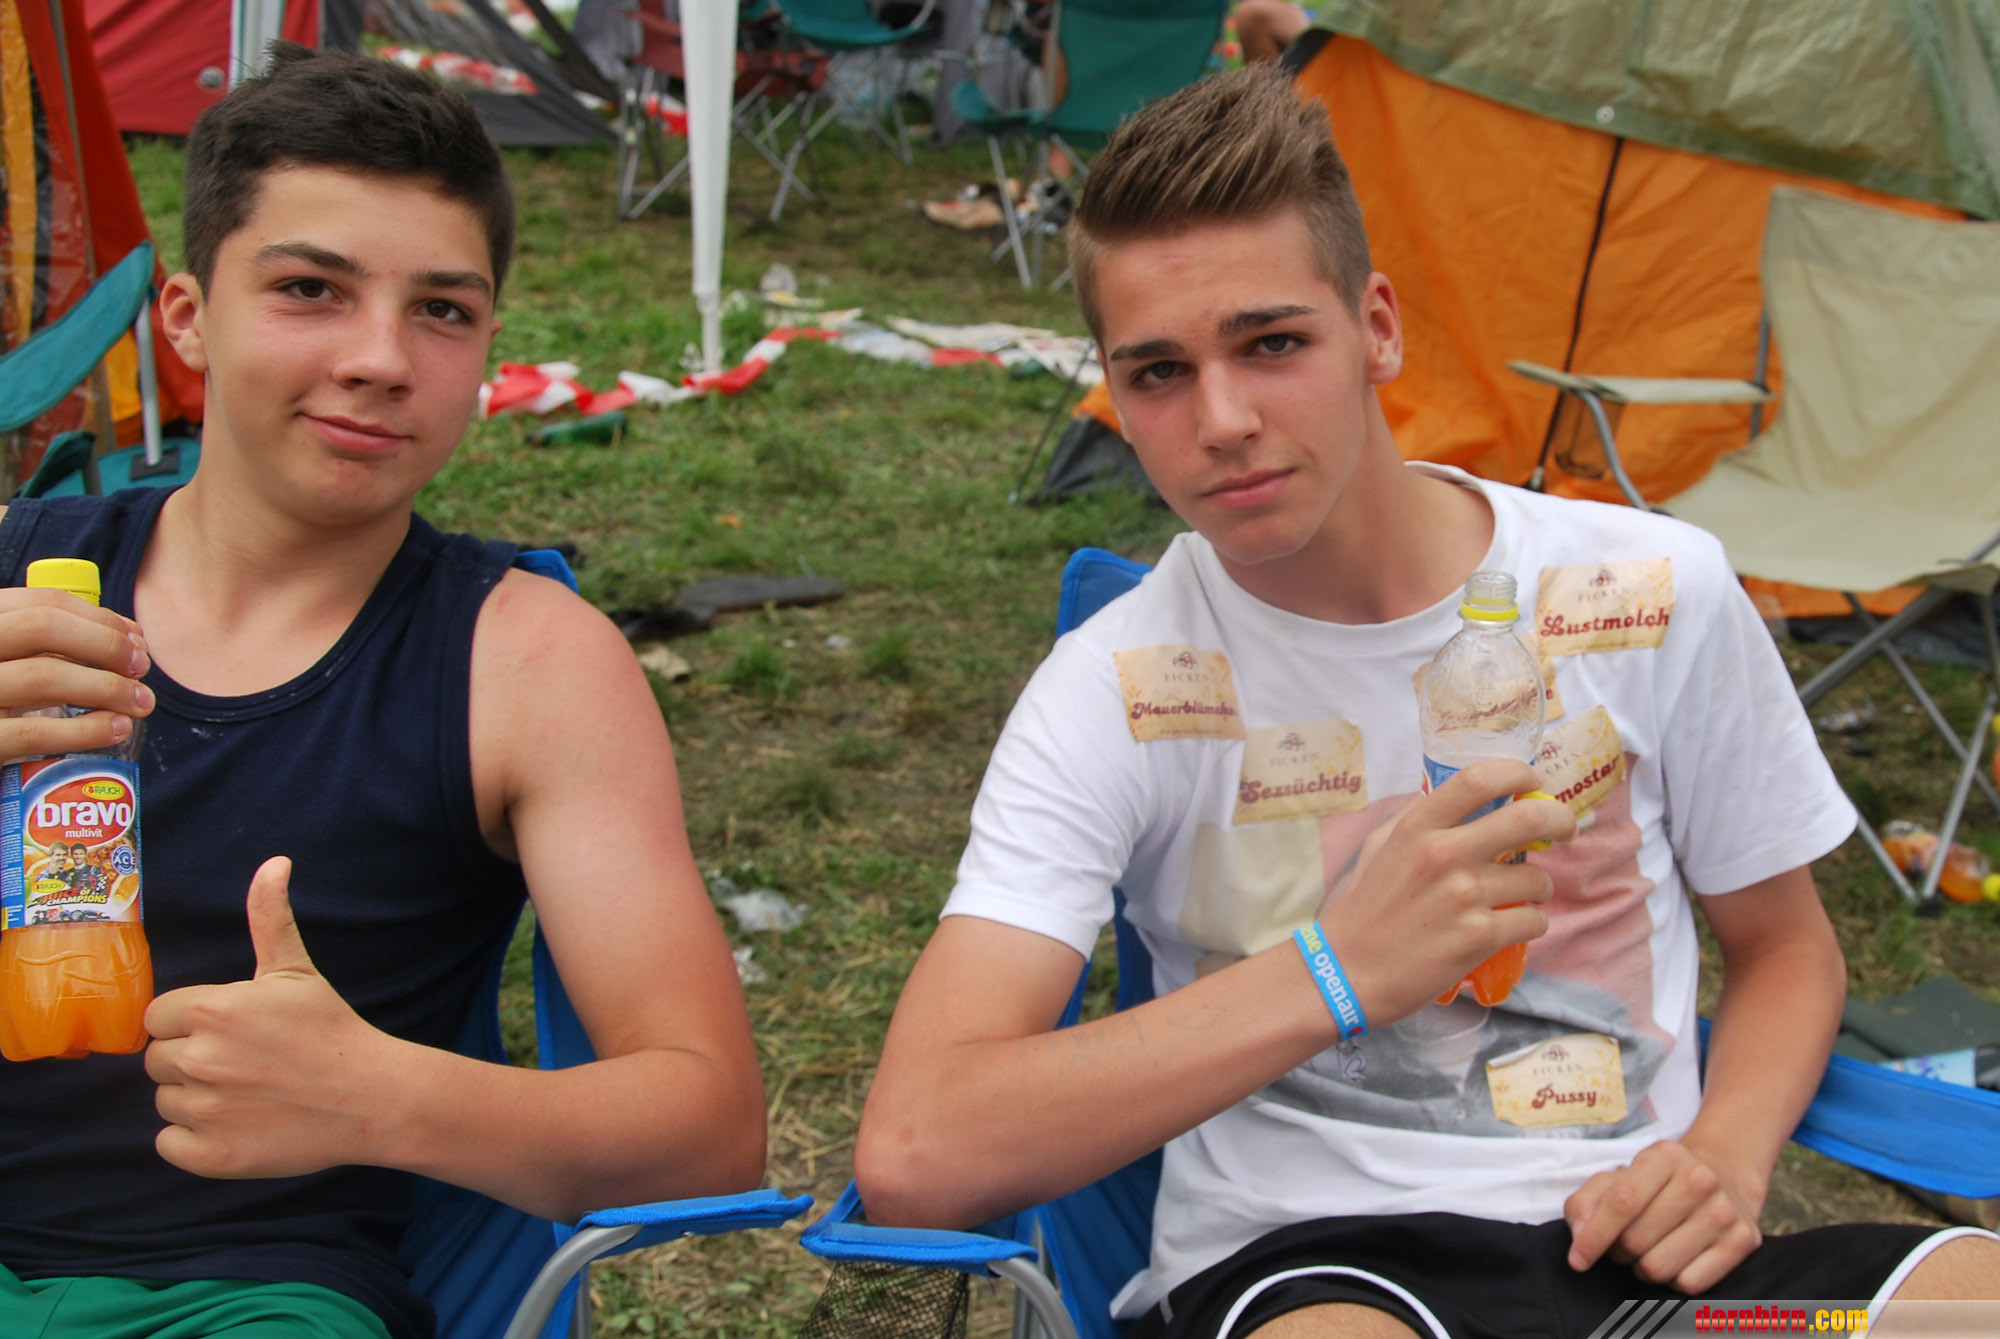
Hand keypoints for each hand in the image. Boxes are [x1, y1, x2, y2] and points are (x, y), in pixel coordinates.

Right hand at [0, 587, 151, 760]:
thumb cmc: (0, 701)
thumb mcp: (14, 663)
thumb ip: (53, 647)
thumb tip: (130, 639)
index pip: (43, 602)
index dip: (101, 619)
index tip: (137, 641)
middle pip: (43, 626)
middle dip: (105, 644)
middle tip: (141, 668)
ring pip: (42, 676)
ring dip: (106, 686)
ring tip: (140, 702)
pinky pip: (33, 733)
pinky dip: (85, 730)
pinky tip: (117, 728)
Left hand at [145, 857, 394, 1178]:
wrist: (371, 1096)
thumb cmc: (330, 1029)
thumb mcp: (296, 970)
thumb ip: (269, 917)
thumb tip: (275, 862)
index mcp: (209, 1010)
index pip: (157, 1018)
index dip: (189, 1023)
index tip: (232, 1031)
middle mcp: (198, 1059)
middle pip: (157, 1061)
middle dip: (192, 1060)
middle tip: (243, 1063)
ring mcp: (204, 1110)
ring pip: (166, 1102)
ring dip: (196, 1099)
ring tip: (246, 1093)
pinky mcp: (210, 1155)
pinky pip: (168, 1144)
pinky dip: (194, 1140)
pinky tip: (237, 1123)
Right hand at [1318, 760, 1573, 1026]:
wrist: (1345, 972)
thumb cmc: (1362, 909)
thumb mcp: (1380, 848)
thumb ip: (1420, 822)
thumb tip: (1465, 803)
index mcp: (1418, 827)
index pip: (1479, 779)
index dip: (1518, 773)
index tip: (1534, 781)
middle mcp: (1444, 854)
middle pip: (1529, 819)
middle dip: (1560, 821)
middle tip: (1564, 829)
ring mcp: (1465, 896)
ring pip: (1538, 880)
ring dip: (1539, 889)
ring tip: (1520, 898)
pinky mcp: (1479, 937)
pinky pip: (1534, 921)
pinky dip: (1530, 923)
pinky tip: (1509, 927)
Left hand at [1564, 1139, 1764, 1291]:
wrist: (1725, 1177)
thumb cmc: (1658, 1184)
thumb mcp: (1619, 1178)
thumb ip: (1587, 1203)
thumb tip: (1580, 1237)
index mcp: (1663, 1156)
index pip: (1622, 1203)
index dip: (1594, 1236)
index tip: (1577, 1260)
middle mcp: (1699, 1179)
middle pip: (1637, 1240)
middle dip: (1619, 1251)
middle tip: (1624, 1244)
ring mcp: (1725, 1210)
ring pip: (1661, 1267)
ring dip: (1643, 1268)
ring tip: (1649, 1251)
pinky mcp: (1744, 1240)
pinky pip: (1691, 1283)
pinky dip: (1674, 1280)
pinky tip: (1677, 1260)